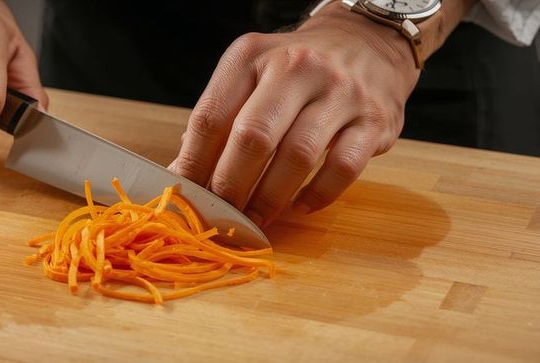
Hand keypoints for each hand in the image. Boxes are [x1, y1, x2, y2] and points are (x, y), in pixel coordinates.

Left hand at [170, 3, 419, 226]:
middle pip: (252, 138)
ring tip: (256, 218)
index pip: (210, 117)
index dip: (193, 164)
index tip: (188, 196)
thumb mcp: (250, 76)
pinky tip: (299, 206)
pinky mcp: (374, 120)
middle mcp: (295, 68)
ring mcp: (340, 92)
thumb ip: (220, 120)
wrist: (364, 43)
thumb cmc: (295, 71)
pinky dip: (317, 196)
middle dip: (231, 186)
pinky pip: (342, 168)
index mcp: (251, 57)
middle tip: (223, 214)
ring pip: (298, 156)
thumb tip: (185, 174)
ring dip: (270, 198)